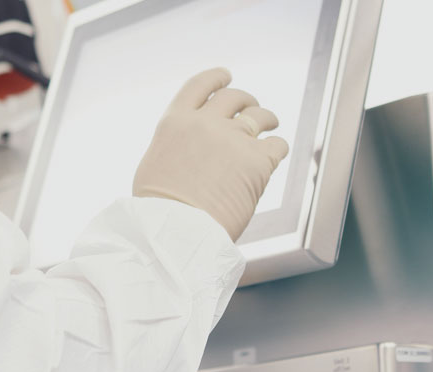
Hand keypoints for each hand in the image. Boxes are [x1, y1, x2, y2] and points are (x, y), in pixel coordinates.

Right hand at [132, 68, 289, 240]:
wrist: (175, 234)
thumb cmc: (160, 212)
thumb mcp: (155, 163)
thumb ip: (175, 144)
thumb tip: (190, 144)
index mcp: (176, 121)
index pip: (200, 85)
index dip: (217, 78)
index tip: (226, 76)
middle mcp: (205, 123)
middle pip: (234, 97)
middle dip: (245, 100)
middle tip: (251, 107)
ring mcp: (233, 140)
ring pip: (261, 116)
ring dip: (267, 117)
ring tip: (271, 123)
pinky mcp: (257, 162)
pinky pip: (277, 145)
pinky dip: (277, 148)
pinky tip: (274, 154)